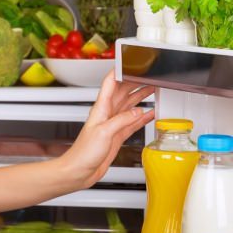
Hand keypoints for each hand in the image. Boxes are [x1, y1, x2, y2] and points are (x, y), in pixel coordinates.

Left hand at [62, 71, 153, 188]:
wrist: (79, 170)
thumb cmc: (84, 152)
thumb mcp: (104, 133)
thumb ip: (122, 120)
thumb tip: (139, 111)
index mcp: (101, 109)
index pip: (110, 83)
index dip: (119, 71)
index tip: (131, 62)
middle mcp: (107, 114)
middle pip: (123, 91)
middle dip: (135, 82)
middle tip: (149, 76)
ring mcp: (113, 124)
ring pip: (129, 105)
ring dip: (141, 97)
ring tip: (153, 90)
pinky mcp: (117, 135)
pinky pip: (133, 122)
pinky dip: (142, 116)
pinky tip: (151, 113)